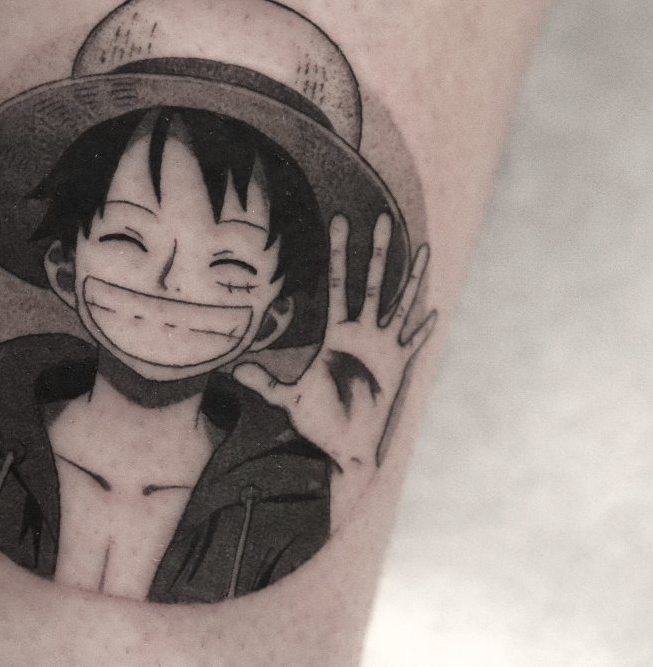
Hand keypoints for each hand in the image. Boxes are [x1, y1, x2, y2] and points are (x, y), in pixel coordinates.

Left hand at [234, 212, 435, 476]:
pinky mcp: (398, 368)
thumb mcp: (288, 398)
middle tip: (383, 217)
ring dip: (411, 277)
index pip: (339, 284)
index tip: (339, 222)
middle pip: (371, 282)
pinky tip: (434, 311)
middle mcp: (361, 334)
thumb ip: (263, 382)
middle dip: (377, 250)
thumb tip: (231, 369)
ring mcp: (382, 348)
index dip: (339, 254)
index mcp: (336, 334)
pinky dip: (423, 328)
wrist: (344, 449)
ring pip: (398, 303)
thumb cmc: (319, 422)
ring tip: (425, 249)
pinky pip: (413, 343)